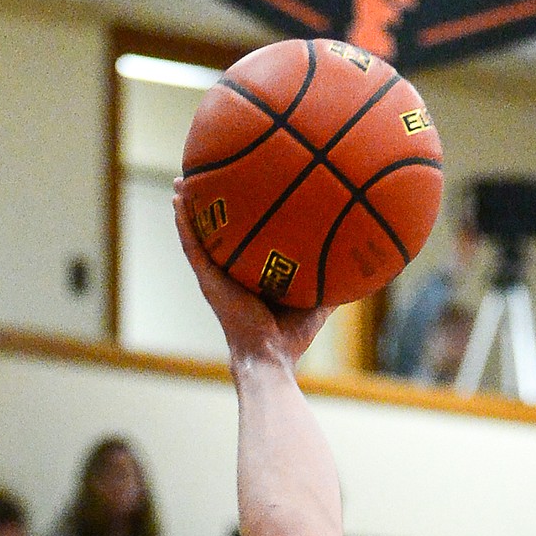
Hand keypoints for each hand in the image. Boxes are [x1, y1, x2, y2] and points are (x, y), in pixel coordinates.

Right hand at [174, 186, 330, 368]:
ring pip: (197, 235)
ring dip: (188, 208)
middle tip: (206, 179)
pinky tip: (178, 200)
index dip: (242, 221)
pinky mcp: (208, 281)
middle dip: (211, 208)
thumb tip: (357, 269)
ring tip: (181, 181)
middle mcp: (229, 274)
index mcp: (250, 278)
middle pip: (217, 234)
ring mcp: (215, 277)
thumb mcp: (315, 304)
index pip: (244, 243)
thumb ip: (331, 285)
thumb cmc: (291, 338)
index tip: (244, 193)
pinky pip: (192, 246)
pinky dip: (183, 223)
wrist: (270, 356)